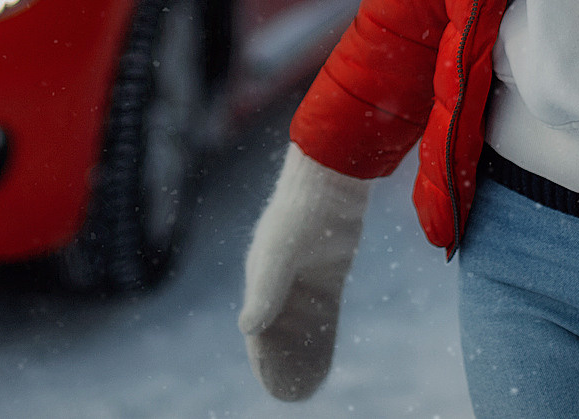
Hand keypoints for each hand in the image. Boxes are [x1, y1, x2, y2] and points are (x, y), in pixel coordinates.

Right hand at [238, 143, 371, 401]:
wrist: (330, 181)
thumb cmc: (299, 212)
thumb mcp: (279, 254)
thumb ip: (266, 291)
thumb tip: (248, 329)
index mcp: (260, 278)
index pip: (259, 329)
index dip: (264, 360)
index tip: (272, 387)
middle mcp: (280, 282)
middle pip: (278, 333)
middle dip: (282, 364)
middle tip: (290, 396)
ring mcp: (304, 279)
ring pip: (302, 328)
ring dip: (303, 355)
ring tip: (307, 387)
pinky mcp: (328, 275)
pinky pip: (323, 315)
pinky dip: (322, 337)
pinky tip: (325, 356)